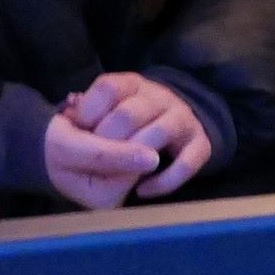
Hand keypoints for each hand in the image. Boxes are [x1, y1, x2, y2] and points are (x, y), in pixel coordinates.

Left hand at [60, 72, 215, 203]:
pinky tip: (143, 190)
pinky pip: (188, 162)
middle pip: (131, 113)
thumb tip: (74, 121)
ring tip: (119, 174)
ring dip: (135, 158)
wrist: (160, 140)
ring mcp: (182, 118)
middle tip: (95, 160)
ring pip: (163, 131)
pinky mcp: (200, 144)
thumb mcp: (94, 121)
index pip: (108, 88)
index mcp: (129, 84)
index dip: (88, 114)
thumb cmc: (115, 134)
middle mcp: (159, 96)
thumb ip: (80, 121)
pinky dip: (165, 181)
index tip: (78, 134)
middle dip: (107, 142)